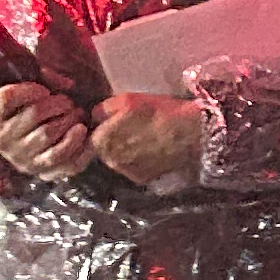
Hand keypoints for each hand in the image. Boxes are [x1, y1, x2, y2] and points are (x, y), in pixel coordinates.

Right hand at [0, 80, 93, 180]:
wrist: (27, 147)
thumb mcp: (26, 92)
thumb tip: (67, 83)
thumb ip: (43, 79)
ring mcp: (20, 156)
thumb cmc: (28, 112)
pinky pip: (57, 156)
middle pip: (34, 113)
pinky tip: (80, 129)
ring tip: (76, 113)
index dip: (28, 90)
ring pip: (47, 132)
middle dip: (58, 103)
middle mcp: (2, 138)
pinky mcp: (38, 169)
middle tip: (68, 102)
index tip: (44, 90)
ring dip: (68, 119)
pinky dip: (72, 141)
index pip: (6, 99)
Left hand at [90, 92, 208, 188]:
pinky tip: (151, 150)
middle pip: (104, 149)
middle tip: (131, 128)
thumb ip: (102, 109)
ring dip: (125, 151)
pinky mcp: (142, 179)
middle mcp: (109, 161)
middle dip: (112, 140)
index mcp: (101, 141)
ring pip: (118, 159)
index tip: (114, 121)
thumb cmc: (157, 112)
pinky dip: (139, 161)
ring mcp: (126, 172)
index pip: (91, 136)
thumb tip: (94, 117)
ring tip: (143, 138)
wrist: (188, 133)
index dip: (102, 127)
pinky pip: (133, 168)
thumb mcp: (126, 100)